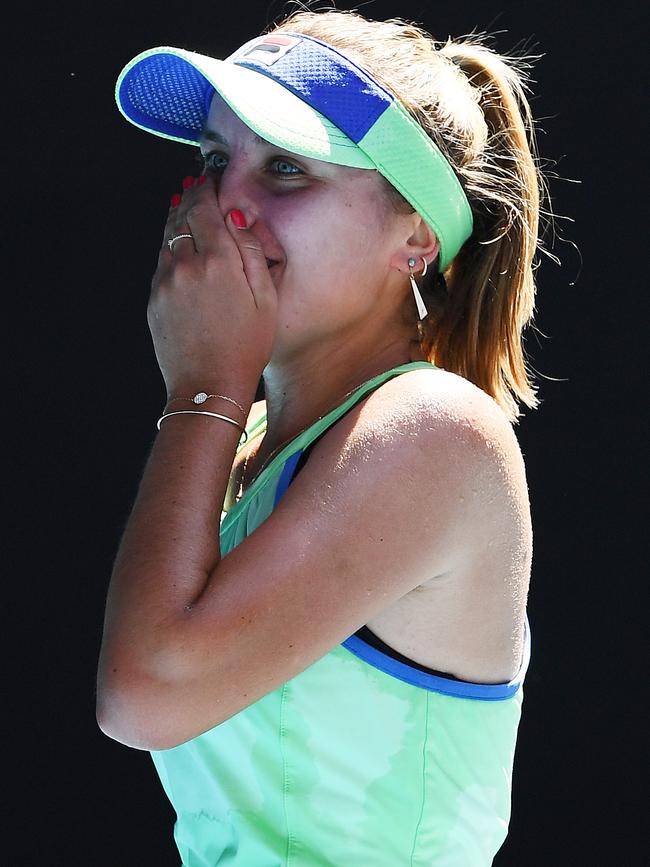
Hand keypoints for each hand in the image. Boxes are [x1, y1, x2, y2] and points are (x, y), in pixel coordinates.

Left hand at [147, 175, 277, 395]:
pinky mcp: (154, 298)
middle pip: (182, 214)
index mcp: (219, 261)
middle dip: (191, 195)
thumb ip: (252, 252)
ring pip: (167, 234)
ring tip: (188, 206)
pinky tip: (180, 244)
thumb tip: (237, 218)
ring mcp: (165, 281)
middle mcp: (187, 264)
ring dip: (178, 217)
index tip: (213, 177)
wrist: (208, 386)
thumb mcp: (266, 299)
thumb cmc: (246, 346)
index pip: (205, 207)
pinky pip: (161, 259)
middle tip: (199, 183)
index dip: (208, 187)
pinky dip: (170, 244)